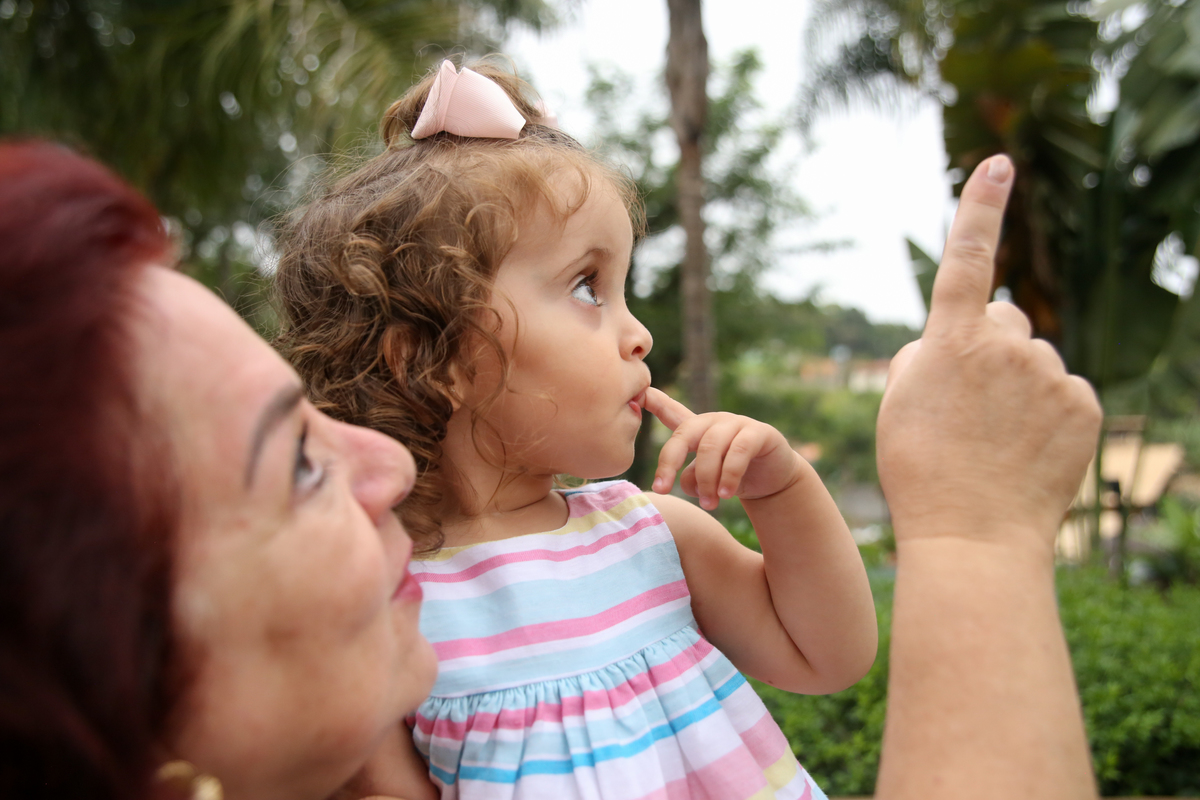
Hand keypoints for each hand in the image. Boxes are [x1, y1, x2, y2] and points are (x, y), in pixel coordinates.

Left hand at [644, 388, 801, 509]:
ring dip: (706, 480)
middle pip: (683, 435)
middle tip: (662, 490)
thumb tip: (682, 481)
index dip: (655, 401)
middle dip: (668, 464)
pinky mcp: (759, 433)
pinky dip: (729, 476)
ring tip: (709, 504)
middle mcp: (714, 422)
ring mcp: (737, 423)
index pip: (672, 412)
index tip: (638, 392)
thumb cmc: (732, 478)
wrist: (773, 480)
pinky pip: (738, 453)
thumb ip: (689, 478)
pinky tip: (727, 495)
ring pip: (710, 448)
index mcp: (697, 430)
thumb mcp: (705, 480)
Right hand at [876, 155, 1100, 548]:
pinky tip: (1026, 452)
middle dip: (988, 349)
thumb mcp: (897, 405)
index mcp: (951, 340)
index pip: (967, 258)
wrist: (973, 536)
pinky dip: (1047, 415)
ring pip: (1033, 362)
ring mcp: (1050, 375)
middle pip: (1004, 322)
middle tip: (967, 409)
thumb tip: (950, 343)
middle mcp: (1006, 345)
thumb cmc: (920, 471)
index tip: (998, 164)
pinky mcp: (1084, 404)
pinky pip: (1063, 392)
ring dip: (1016, 388)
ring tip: (995, 443)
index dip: (979, 208)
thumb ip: (922, 356)